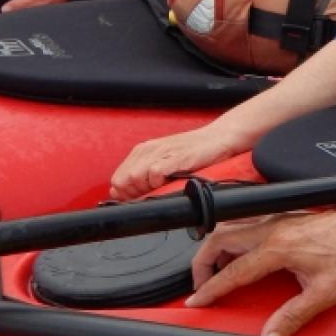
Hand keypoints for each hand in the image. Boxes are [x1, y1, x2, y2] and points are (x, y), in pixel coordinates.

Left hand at [109, 122, 248, 200]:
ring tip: (162, 186)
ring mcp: (160, 152)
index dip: (125, 194)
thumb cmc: (193, 153)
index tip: (138, 198)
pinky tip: (170, 181)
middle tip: (152, 193)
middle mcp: (147, 150)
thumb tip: (119, 193)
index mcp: (142, 151)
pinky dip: (159, 183)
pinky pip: (154, 174)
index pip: (117, 178)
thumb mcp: (163, 161)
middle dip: (134, 193)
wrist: (218, 138)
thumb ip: (143, 175)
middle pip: (123, 180)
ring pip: (135, 177)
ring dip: (146, 188)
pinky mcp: (174, 157)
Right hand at [187, 209, 335, 335]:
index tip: (198, 300)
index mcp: (278, 248)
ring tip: (214, 270)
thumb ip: (293, 315)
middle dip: (202, 262)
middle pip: (221, 239)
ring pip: (231, 226)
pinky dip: (231, 236)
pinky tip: (237, 251)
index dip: (211, 288)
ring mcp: (276, 219)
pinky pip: (246, 222)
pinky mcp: (282, 216)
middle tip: (201, 285)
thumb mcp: (324, 293)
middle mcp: (271, 229)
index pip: (233, 271)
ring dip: (216, 246)